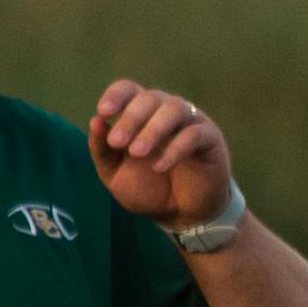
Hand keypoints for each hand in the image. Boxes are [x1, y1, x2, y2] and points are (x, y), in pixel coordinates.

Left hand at [88, 83, 236, 230]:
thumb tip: (96, 121)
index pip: (129, 90)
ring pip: (175, 109)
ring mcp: (192, 123)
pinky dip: (175, 149)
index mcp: (142, 115)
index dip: (116, 96)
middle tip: (117, 142)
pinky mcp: (211, 140)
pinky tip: (159, 167)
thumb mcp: (115, 174)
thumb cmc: (149, 190)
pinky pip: (195, 134)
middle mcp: (167, 112)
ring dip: (153, 129)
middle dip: (131, 118)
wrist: (182, 216)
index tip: (104, 113)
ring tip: (138, 153)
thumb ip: (103, 150)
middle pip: (150, 97)